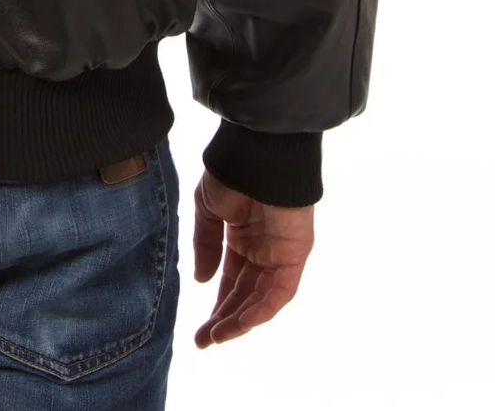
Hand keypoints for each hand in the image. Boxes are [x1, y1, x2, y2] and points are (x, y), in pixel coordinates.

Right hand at [192, 169, 313, 346]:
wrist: (255, 154)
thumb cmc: (230, 172)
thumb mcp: (208, 211)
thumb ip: (206, 245)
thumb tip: (202, 280)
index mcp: (242, 237)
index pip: (231, 280)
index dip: (217, 304)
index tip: (199, 327)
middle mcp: (263, 249)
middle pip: (245, 295)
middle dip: (225, 318)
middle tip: (204, 340)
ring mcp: (280, 253)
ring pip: (261, 298)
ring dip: (240, 320)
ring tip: (217, 336)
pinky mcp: (295, 254)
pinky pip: (280, 291)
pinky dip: (262, 308)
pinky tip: (242, 322)